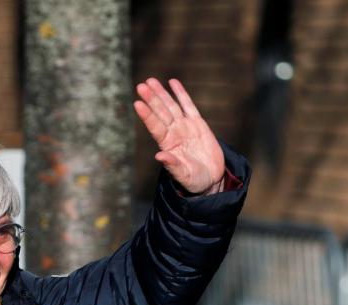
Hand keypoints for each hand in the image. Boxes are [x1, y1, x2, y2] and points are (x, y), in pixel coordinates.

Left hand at [134, 78, 224, 194]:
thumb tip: (159, 156)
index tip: (137, 104)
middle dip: (152, 99)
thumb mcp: (184, 175)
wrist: (211, 179)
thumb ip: (172, 165)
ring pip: (171, 106)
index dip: (147, 116)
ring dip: (161, 94)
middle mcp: (174, 133)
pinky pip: (188, 105)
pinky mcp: (198, 124)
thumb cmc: (194, 180)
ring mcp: (185, 127)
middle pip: (161, 113)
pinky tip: (172, 82)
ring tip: (150, 81)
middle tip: (141, 86)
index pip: (155, 127)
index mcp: (168, 145)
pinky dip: (181, 94)